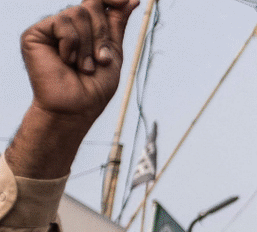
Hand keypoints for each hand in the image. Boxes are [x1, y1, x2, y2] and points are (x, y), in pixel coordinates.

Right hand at [22, 0, 138, 120]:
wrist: (76, 107)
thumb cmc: (94, 87)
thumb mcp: (113, 52)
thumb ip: (117, 24)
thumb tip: (131, 0)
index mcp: (85, 29)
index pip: (97, 3)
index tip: (127, 1)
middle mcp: (67, 25)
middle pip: (91, 6)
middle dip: (102, 34)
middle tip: (101, 60)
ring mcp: (51, 29)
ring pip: (77, 14)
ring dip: (88, 44)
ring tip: (84, 67)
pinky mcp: (35, 34)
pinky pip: (62, 23)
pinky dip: (72, 44)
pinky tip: (66, 61)